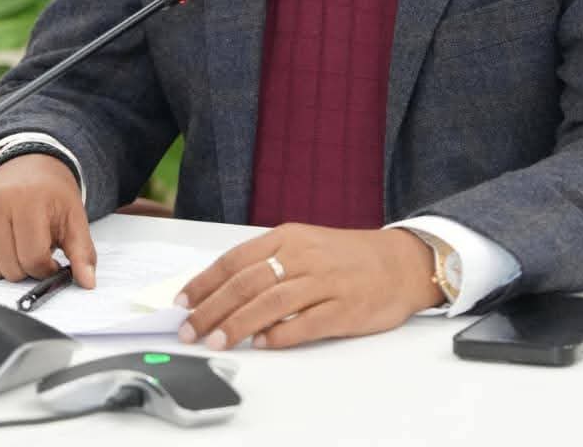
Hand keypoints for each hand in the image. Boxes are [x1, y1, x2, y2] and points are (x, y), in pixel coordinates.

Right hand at [0, 154, 96, 287]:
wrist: (26, 163)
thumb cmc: (49, 192)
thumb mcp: (73, 216)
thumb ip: (82, 251)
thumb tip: (88, 282)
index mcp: (29, 198)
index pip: (33, 259)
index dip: (46, 267)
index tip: (50, 259)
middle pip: (10, 268)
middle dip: (26, 266)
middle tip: (33, 245)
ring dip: (4, 267)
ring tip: (15, 242)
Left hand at [174, 224, 442, 350]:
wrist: (400, 262)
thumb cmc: (346, 257)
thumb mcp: (305, 245)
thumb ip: (268, 263)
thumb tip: (223, 292)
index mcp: (289, 237)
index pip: (237, 259)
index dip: (205, 282)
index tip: (183, 302)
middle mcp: (304, 256)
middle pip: (248, 282)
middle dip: (212, 308)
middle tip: (189, 329)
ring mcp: (325, 282)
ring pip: (271, 303)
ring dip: (238, 324)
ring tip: (216, 340)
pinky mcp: (344, 309)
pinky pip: (305, 324)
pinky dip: (279, 335)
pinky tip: (261, 345)